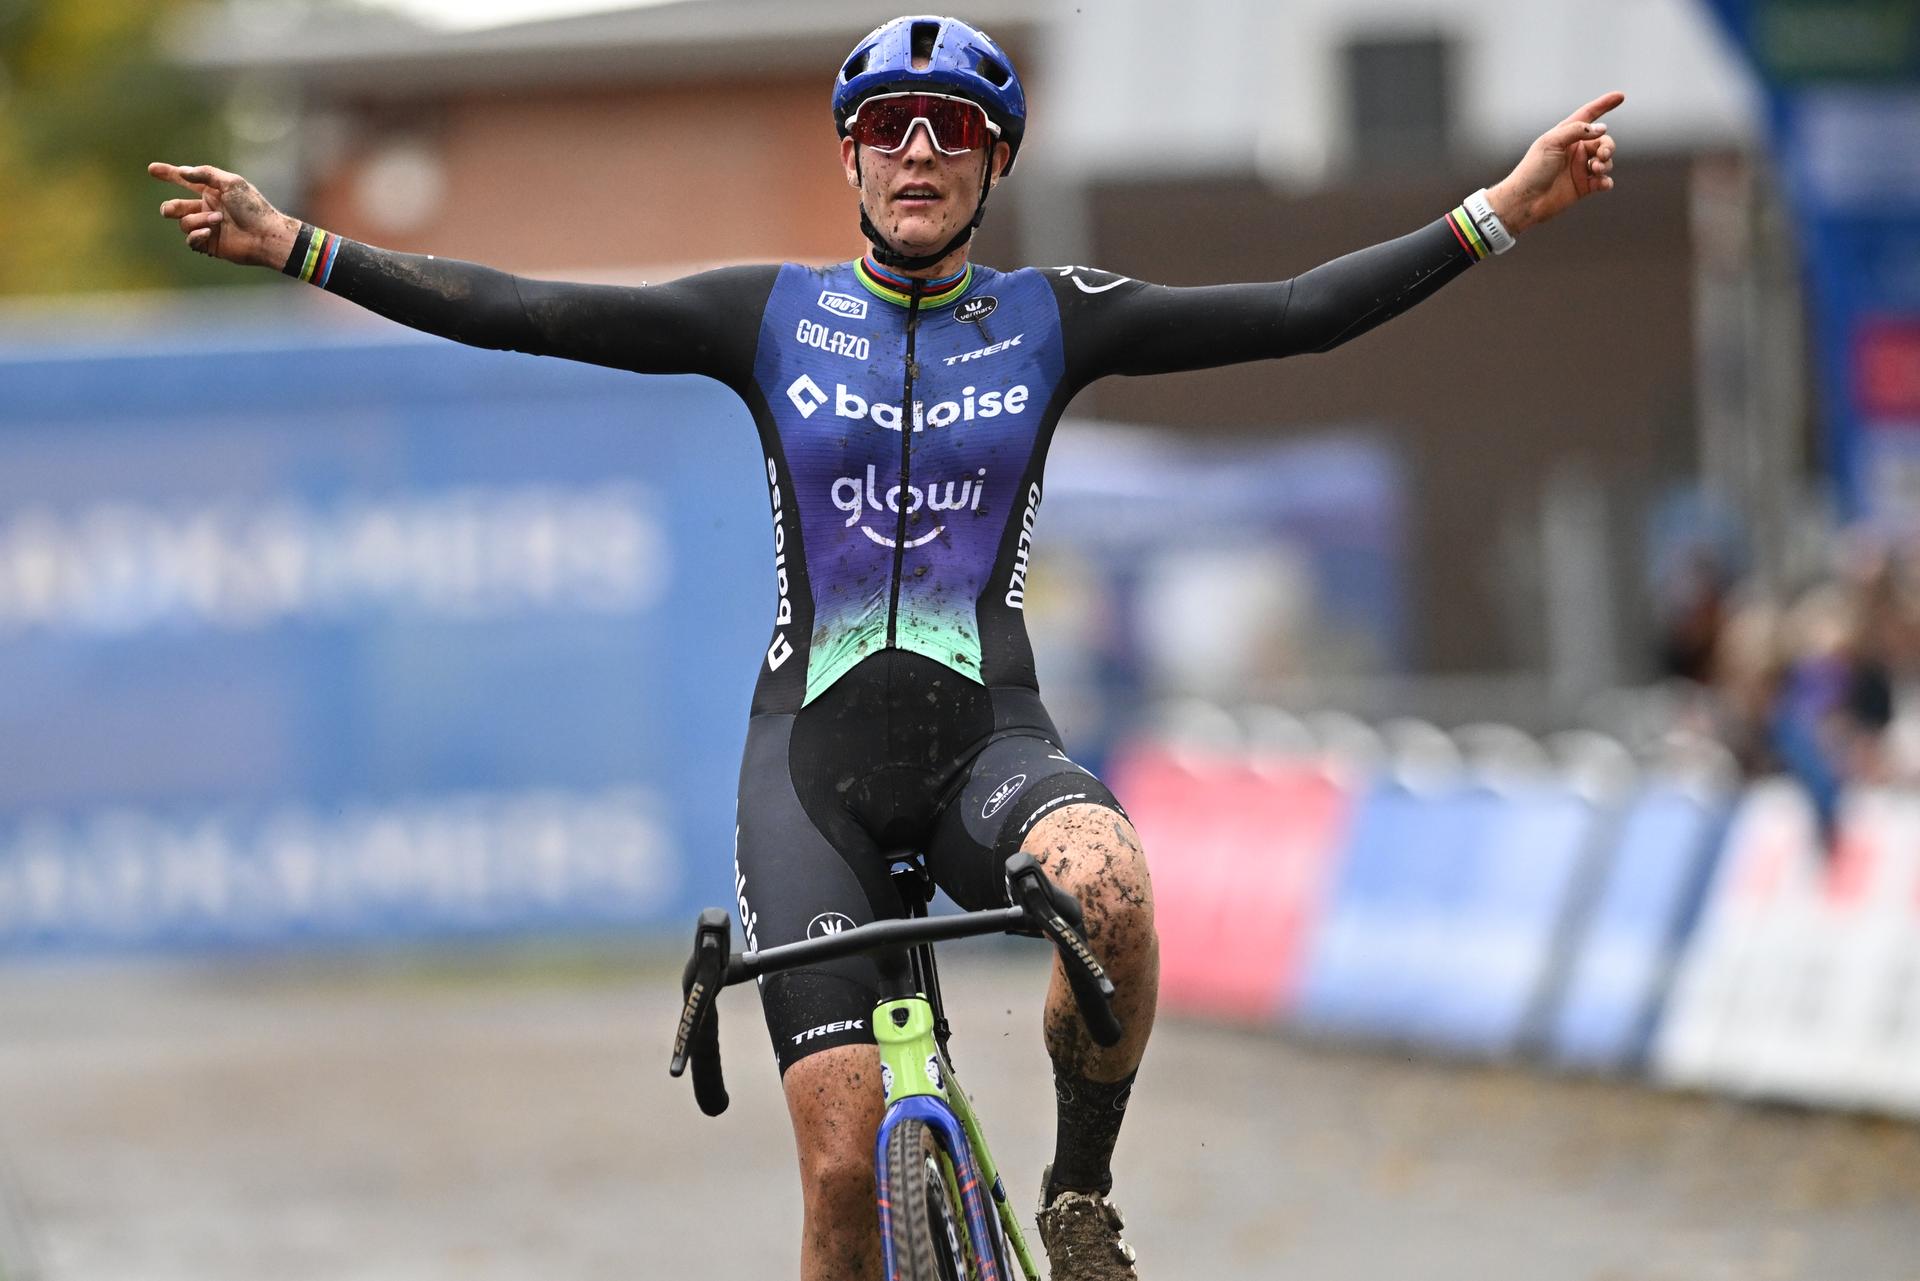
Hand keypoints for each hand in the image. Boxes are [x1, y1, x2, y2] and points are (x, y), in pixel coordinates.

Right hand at [149, 162, 300, 268]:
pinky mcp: (210, 244)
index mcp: (211, 192)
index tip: (151, 169)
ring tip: (218, 219)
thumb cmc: (253, 208)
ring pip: (184, 223)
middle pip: (175, 207)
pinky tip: (209, 232)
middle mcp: (206, 208)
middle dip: (170, 208)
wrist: (266, 235)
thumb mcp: (232, 183)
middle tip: (170, 210)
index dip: (168, 174)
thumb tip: (183, 171)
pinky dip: (196, 235)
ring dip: (197, 219)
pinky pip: (190, 240)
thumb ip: (206, 175)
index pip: (185, 181)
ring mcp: (207, 227)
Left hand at [1485, 92, 1623, 235]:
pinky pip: (1603, 181)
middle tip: (1601, 155)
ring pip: (1606, 160)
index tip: (1620, 96)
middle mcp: (1575, 150)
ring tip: (1596, 169)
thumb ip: (1576, 131)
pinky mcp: (1583, 186)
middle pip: (1603, 141)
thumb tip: (1602, 128)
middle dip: (1608, 146)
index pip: (1588, 116)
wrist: (1525, 201)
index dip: (1604, 105)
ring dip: (1606, 163)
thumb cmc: (1533, 169)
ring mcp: (1580, 168)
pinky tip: (1602, 183)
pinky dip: (1606, 181)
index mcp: (1566, 136)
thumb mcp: (1551, 143)